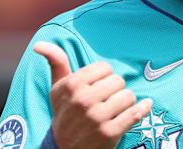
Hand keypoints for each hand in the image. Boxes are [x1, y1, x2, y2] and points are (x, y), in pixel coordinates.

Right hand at [33, 42, 152, 148]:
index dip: (103, 76)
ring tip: (115, 107)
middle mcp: (84, 100)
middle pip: (118, 81)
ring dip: (125, 101)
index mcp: (72, 84)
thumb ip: (55, 62)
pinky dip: (143, 109)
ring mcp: (97, 117)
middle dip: (115, 89)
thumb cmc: (64, 111)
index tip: (97, 85)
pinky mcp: (109, 133)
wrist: (63, 147)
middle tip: (106, 98)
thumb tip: (38, 44)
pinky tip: (143, 106)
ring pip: (128, 96)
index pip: (105, 68)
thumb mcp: (57, 87)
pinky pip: (135, 113)